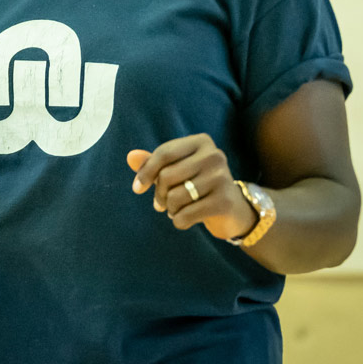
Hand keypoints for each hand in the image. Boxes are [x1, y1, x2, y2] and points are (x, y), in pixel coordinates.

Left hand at [127, 135, 256, 240]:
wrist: (232, 209)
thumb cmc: (198, 184)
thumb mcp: (176, 169)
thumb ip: (153, 162)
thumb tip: (130, 156)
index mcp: (201, 142)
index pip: (163, 154)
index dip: (145, 172)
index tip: (137, 188)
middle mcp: (214, 155)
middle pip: (167, 176)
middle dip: (158, 194)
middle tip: (160, 203)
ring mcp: (222, 178)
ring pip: (175, 197)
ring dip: (169, 209)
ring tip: (175, 210)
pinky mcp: (224, 201)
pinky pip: (186, 215)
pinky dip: (179, 221)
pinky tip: (184, 219)